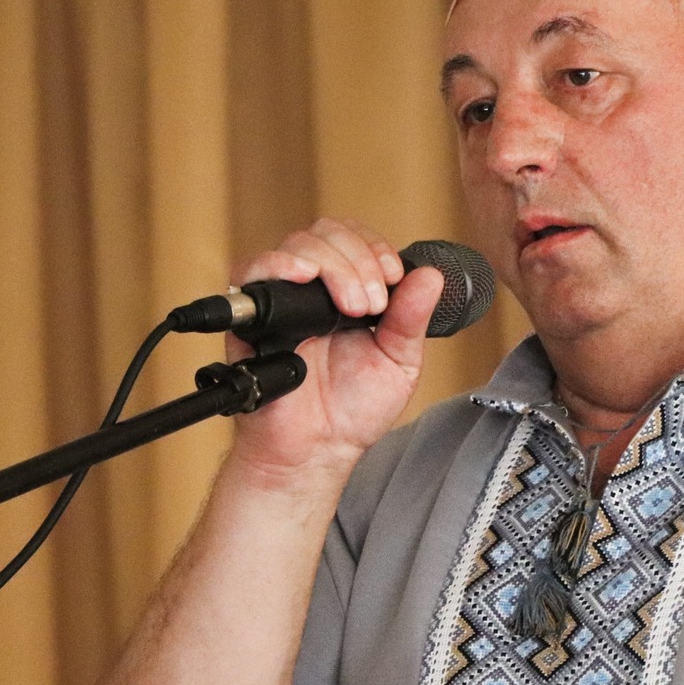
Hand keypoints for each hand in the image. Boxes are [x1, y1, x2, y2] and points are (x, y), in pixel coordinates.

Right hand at [224, 218, 443, 479]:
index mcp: (350, 292)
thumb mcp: (399, 362)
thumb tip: (431, 275)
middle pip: (327, 234)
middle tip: (371, 304)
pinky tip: (301, 277)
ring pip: (298, 246)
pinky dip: (277, 265)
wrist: (317, 450)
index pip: (357, 240)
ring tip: (350, 307)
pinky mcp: (252, 316)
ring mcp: (283, 300)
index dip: (375, 248)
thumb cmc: (353, 410)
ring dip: (332, 265)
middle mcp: (315, 290)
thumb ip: (412, 318)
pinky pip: (252, 272)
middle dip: (358, 259)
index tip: (393, 276)